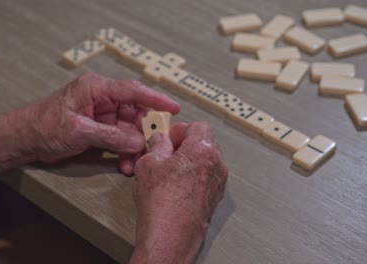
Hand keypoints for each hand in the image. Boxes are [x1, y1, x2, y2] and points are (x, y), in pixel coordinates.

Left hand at [12, 72, 179, 172]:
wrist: (25, 139)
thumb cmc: (44, 126)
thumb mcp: (80, 131)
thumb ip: (111, 136)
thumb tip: (137, 142)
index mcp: (96, 88)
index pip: (132, 90)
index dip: (155, 99)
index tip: (173, 108)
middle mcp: (101, 98)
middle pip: (133, 112)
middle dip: (143, 131)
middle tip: (153, 147)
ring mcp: (101, 113)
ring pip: (128, 128)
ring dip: (133, 146)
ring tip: (133, 163)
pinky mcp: (98, 127)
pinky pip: (118, 138)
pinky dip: (123, 151)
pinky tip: (124, 164)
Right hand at [130, 122, 227, 263]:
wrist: (171, 235)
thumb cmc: (162, 203)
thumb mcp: (148, 163)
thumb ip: (156, 146)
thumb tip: (159, 141)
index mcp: (203, 150)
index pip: (198, 126)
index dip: (181, 129)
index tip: (168, 136)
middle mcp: (216, 165)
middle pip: (205, 143)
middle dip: (186, 144)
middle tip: (167, 151)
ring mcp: (218, 183)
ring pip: (206, 162)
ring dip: (190, 161)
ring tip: (168, 171)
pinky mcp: (214, 198)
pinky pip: (205, 179)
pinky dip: (193, 177)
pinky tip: (175, 187)